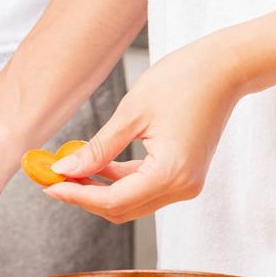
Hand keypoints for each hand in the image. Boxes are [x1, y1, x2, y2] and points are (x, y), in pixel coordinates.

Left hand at [47, 34, 243, 222]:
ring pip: (131, 202)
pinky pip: (144, 189)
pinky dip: (119, 182)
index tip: (50, 186)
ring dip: (100, 191)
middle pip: (121, 209)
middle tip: (55, 179)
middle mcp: (182, 187)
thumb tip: (65, 171)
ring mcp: (186, 185)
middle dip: (85, 197)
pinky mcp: (185, 176)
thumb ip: (97, 150)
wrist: (226, 68)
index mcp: (171, 174)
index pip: (113, 200)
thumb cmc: (184, 80)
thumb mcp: (131, 114)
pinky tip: (97, 165)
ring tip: (71, 170)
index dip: (77, 196)